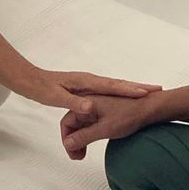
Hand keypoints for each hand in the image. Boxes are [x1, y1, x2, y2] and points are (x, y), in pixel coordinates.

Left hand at [23, 70, 160, 117]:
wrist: (31, 80)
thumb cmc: (43, 89)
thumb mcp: (57, 98)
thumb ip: (74, 103)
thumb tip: (90, 109)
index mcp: (86, 82)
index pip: (113, 85)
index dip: (129, 89)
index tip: (146, 92)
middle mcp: (91, 81)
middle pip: (119, 83)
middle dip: (138, 86)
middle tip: (157, 89)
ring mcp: (90, 84)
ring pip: (116, 85)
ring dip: (132, 88)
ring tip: (150, 91)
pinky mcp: (88, 89)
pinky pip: (110, 90)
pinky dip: (122, 91)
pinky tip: (128, 96)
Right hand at [60, 90, 162, 159]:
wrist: (150, 108)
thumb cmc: (130, 114)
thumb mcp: (104, 129)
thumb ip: (84, 137)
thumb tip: (69, 144)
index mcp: (87, 103)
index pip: (67, 122)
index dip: (67, 139)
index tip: (72, 152)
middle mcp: (90, 103)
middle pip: (74, 124)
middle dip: (74, 141)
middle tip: (78, 156)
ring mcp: (99, 108)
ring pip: (83, 125)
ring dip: (82, 139)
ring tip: (84, 153)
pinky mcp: (106, 112)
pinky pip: (92, 124)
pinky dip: (90, 135)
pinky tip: (94, 143)